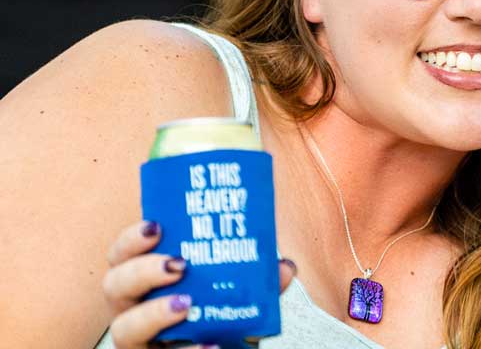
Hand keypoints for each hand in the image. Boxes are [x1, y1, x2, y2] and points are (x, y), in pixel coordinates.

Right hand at [103, 220, 294, 348]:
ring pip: (123, 329)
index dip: (131, 239)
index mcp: (148, 282)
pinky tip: (210, 345)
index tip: (156, 226)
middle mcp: (133, 310)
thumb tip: (284, 266)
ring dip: (153, 314)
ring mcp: (139, 342)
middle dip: (141, 270)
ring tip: (186, 304)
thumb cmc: (223, 321)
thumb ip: (261, 282)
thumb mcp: (241, 296)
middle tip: (179, 264)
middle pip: (113, 286)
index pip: (123, 255)